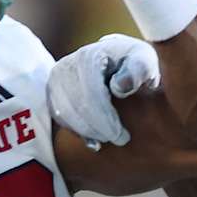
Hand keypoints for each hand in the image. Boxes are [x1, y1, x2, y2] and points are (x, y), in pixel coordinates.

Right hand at [47, 33, 161, 147]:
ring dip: (89, 132)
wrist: (114, 58)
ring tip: (109, 137)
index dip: (106, 119)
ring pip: (65, 115)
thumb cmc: (133, 63)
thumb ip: (139, 70)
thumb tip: (118, 88)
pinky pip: (60, 119)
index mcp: (88, 57)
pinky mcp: (52, 95)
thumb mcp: (144, 61)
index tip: (123, 136)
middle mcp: (65, 67)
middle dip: (98, 129)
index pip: (91, 94)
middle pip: (76, 107)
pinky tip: (95, 139)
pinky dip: (78, 132)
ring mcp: (55, 82)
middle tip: (120, 140)